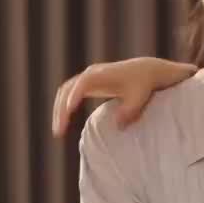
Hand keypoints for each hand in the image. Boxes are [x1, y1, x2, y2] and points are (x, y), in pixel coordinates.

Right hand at [52, 57, 192, 137]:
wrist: (145, 70)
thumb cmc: (142, 84)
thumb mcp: (139, 98)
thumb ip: (129, 111)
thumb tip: (118, 126)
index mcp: (101, 75)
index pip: (83, 84)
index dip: (74, 96)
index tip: (69, 111)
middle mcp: (90, 74)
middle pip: (67, 89)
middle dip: (60, 110)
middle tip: (59, 131)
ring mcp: (87, 78)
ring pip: (64, 92)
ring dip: (59, 110)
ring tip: (58, 132)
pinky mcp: (87, 84)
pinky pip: (69, 94)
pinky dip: (63, 107)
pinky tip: (63, 123)